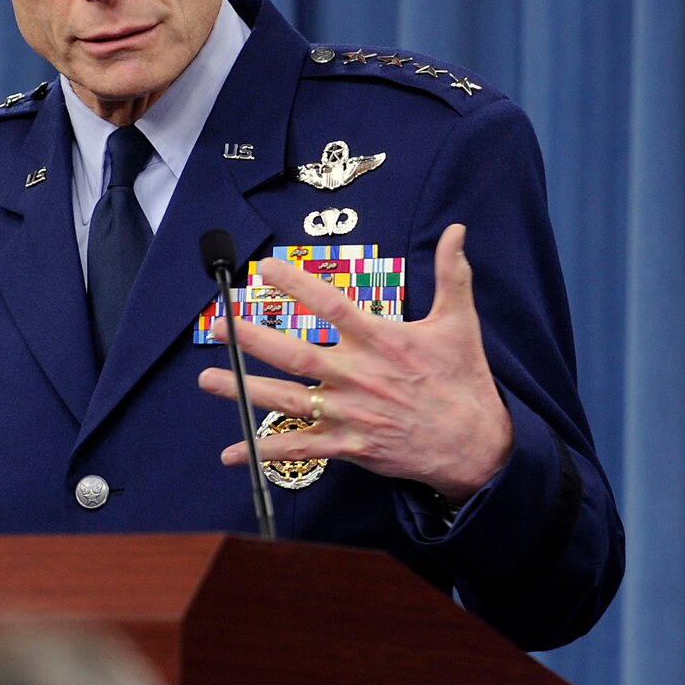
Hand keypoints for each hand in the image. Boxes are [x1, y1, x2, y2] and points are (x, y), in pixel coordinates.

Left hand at [198, 223, 513, 502]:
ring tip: (208, 380)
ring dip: (244, 391)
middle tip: (221, 325)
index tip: (265, 269)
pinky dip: (266, 452)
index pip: (332, 307)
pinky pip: (301, 450)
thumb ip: (453, 275)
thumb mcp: (460, 324)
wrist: (476, 446)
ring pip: (288, 400)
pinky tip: (233, 454)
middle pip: (296, 355)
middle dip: (254, 339)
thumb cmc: (464, 382)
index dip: (298, 285)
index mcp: (382, 342)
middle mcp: (359, 376)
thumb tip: (458, 231)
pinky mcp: (350, 446)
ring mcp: (350, 414)